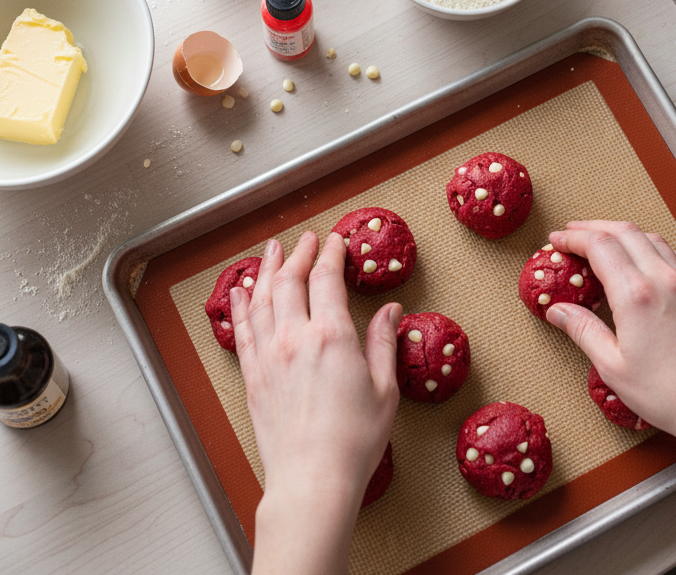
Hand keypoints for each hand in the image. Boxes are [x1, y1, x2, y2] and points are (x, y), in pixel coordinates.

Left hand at [230, 230, 400, 574]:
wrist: (312, 482)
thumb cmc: (353, 443)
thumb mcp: (384, 390)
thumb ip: (382, 344)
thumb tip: (388, 312)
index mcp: (332, 335)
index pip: (326, 278)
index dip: (331, 254)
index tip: (336, 243)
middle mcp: (295, 338)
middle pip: (289, 280)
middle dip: (298, 254)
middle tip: (306, 240)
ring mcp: (269, 356)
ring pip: (261, 298)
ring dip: (265, 270)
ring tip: (270, 252)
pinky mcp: (253, 377)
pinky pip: (242, 329)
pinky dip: (240, 305)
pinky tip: (240, 292)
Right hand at [545, 221, 675, 447]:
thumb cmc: (669, 394)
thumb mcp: (612, 367)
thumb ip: (583, 331)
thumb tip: (558, 311)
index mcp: (636, 295)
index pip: (598, 245)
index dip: (573, 238)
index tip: (557, 241)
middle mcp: (663, 279)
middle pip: (623, 231)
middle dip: (593, 227)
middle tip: (572, 234)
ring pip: (650, 236)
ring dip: (621, 232)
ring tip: (603, 241)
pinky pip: (672, 252)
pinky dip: (650, 244)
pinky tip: (643, 257)